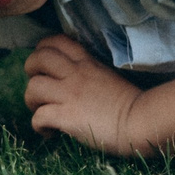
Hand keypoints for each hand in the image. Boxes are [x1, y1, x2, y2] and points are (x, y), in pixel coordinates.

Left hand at [23, 34, 146, 153]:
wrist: (143, 122)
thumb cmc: (134, 103)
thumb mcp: (111, 76)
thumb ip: (91, 73)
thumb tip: (74, 82)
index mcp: (88, 62)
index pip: (56, 42)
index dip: (42, 50)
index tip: (45, 66)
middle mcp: (75, 74)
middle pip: (37, 59)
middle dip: (31, 72)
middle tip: (39, 87)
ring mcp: (70, 95)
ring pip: (33, 88)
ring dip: (32, 102)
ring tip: (42, 111)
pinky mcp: (68, 117)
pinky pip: (38, 118)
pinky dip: (39, 126)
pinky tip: (50, 133)